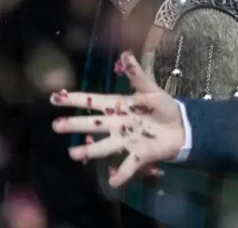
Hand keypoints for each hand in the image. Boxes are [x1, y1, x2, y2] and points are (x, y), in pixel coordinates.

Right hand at [51, 52, 182, 187]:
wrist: (183, 127)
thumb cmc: (163, 107)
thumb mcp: (150, 89)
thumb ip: (136, 74)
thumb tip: (125, 54)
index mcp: (117, 105)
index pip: (91, 101)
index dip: (73, 99)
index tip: (54, 98)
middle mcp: (116, 124)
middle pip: (92, 124)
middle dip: (73, 125)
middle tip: (55, 126)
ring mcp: (126, 140)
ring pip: (104, 146)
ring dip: (89, 151)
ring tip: (72, 155)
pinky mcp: (140, 154)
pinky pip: (128, 164)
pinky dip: (122, 174)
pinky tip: (112, 183)